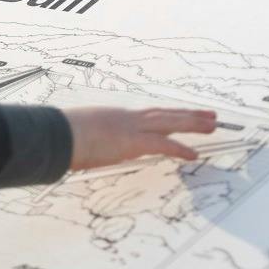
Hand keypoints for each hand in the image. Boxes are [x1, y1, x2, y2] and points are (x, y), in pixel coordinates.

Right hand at [62, 106, 217, 171]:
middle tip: (211, 116)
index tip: (185, 114)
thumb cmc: (61, 137)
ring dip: (193, 124)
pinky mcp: (131, 142)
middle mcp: (127, 118)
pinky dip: (179, 148)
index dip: (169, 114)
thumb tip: (88, 148)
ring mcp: (130, 128)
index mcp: (116, 117)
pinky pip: (162, 144)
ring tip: (212, 126)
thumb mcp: (80, 135)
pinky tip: (194, 154)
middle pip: (165, 114)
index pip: (149, 116)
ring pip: (169, 123)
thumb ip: (91, 140)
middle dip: (189, 115)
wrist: (55, 134)